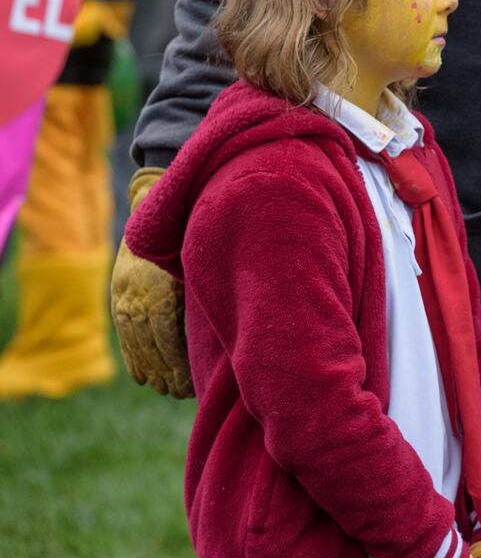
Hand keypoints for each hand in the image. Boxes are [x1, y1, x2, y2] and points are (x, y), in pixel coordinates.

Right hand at [111, 167, 193, 397]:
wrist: (153, 210)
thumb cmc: (193, 238)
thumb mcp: (204, 264)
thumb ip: (213, 290)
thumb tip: (239, 323)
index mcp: (161, 291)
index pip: (168, 340)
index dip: (179, 366)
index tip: (194, 386)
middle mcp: (137, 297)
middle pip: (151, 347)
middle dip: (168, 375)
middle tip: (185, 395)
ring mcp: (124, 297)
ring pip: (135, 345)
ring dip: (151, 372)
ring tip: (167, 391)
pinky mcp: (117, 297)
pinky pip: (123, 335)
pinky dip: (133, 359)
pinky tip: (144, 378)